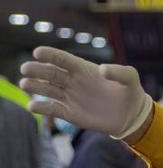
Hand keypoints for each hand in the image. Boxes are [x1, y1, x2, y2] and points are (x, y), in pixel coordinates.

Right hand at [19, 47, 153, 139]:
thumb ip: (119, 71)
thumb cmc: (130, 91)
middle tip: (26, 69)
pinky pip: (52, 110)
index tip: (38, 52)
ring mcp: (70, 97)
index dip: (51, 55)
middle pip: (50, 73)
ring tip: (25, 83)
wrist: (131, 115)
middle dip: (37, 70)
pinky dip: (42, 108)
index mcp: (83, 69)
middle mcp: (73, 81)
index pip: (63, 59)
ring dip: (35, 86)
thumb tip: (102, 70)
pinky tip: (32, 106)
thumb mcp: (130, 77)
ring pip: (48, 90)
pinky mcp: (70, 113)